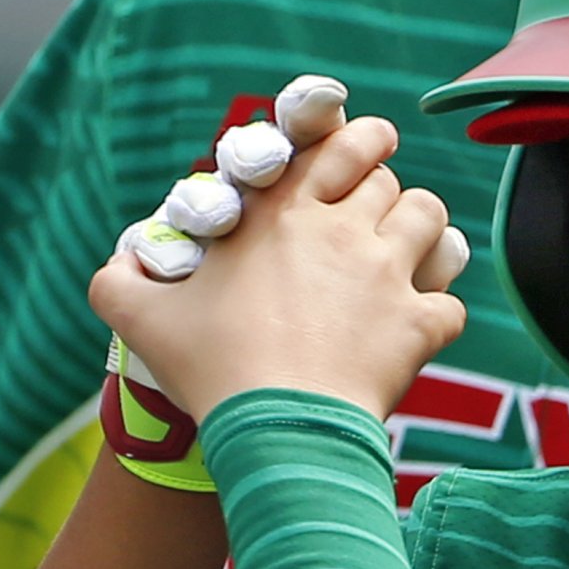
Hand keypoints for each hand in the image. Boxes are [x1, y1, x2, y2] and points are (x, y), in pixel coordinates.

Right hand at [88, 108, 465, 425]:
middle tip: (378, 210)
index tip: (366, 147)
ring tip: (410, 253)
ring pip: (430, 218)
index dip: (358, 140)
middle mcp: (340, 231)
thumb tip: (118, 263)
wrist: (275, 427)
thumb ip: (120, 280)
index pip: (337, 146)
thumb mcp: (141, 319)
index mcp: (280, 215)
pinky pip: (450, 301)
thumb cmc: (209, 369)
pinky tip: (420, 325)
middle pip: (388, 180)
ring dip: (423, 232)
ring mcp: (386, 274)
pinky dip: (440, 311)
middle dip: (386, 189)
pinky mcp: (417, 325)